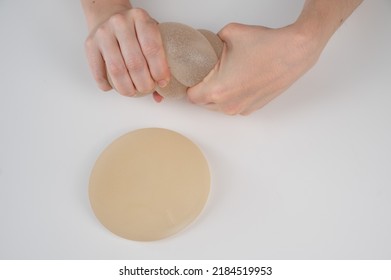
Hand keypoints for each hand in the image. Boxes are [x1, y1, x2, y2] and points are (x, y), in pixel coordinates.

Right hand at [84, 8, 169, 96]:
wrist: (109, 17)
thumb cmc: (135, 32)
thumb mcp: (152, 37)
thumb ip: (160, 61)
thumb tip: (160, 95)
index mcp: (140, 18)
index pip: (152, 49)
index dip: (159, 70)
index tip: (162, 82)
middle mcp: (120, 22)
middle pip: (135, 62)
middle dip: (144, 83)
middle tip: (147, 89)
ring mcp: (103, 33)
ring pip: (116, 70)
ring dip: (127, 88)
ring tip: (133, 92)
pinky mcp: (90, 44)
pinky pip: (98, 73)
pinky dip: (107, 85)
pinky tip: (114, 87)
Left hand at [187, 23, 322, 114]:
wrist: (295, 51)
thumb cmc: (267, 45)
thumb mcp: (229, 33)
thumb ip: (212, 42)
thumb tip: (208, 45)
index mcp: (218, 90)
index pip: (191, 97)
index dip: (189, 85)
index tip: (192, 78)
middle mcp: (230, 105)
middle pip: (204, 104)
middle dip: (202, 90)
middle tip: (207, 74)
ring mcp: (243, 108)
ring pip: (219, 107)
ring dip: (217, 94)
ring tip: (225, 75)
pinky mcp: (254, 107)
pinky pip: (234, 106)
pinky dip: (232, 96)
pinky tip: (239, 80)